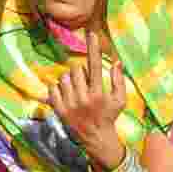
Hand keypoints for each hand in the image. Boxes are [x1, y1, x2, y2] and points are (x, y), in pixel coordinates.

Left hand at [45, 28, 126, 170]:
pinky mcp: (59, 110)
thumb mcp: (120, 99)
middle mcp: (83, 98)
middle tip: (85, 82)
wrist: (95, 137)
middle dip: (80, 71)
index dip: (93, 48)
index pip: (95, 65)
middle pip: (75, 70)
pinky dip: (57, 88)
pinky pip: (52, 89)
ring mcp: (69, 105)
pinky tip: (66, 95)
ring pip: (63, 78)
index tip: (91, 33)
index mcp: (99, 93)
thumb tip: (116, 61)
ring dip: (69, 80)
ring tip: (76, 90)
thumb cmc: (109, 115)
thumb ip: (118, 80)